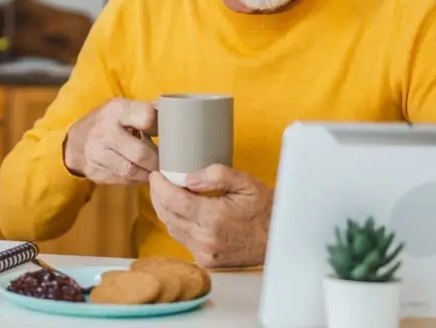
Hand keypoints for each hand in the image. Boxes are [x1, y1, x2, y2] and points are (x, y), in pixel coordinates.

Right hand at [62, 98, 158, 184]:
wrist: (75, 142)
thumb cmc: (107, 123)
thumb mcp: (122, 109)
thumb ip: (146, 111)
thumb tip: (173, 112)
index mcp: (116, 110)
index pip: (146, 116)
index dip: (159, 127)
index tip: (166, 133)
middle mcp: (105, 131)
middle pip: (141, 153)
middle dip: (157, 160)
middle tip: (166, 161)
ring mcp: (98, 154)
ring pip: (132, 171)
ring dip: (148, 173)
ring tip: (156, 170)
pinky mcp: (97, 172)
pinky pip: (123, 181)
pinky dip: (136, 179)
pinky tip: (142, 174)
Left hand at [148, 164, 273, 267]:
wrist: (279, 239)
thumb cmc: (264, 209)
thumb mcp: (245, 183)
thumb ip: (217, 176)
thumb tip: (188, 179)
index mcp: (213, 217)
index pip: (173, 200)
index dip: (159, 186)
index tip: (156, 175)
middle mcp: (205, 238)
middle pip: (167, 215)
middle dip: (158, 196)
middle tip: (157, 181)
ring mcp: (204, 252)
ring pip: (172, 228)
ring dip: (165, 210)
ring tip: (165, 193)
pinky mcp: (206, 260)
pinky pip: (182, 239)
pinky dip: (176, 224)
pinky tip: (180, 212)